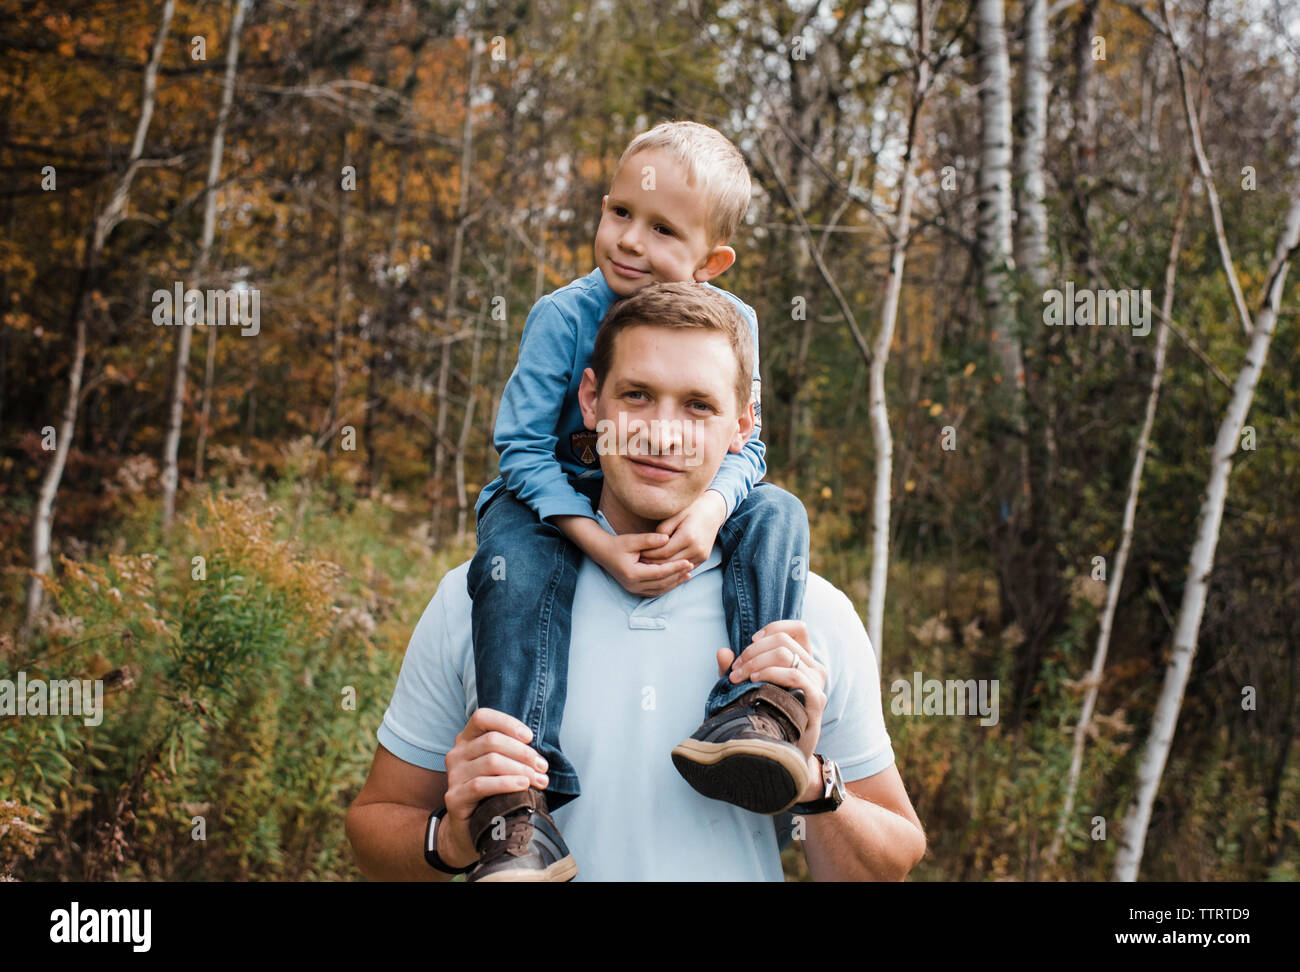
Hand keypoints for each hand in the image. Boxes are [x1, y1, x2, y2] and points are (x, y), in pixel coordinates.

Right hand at [437, 708, 550, 868]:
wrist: (471, 829)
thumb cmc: (493, 793)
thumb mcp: (501, 767)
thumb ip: (512, 753)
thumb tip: (539, 756)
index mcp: (467, 739)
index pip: (482, 717)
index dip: (508, 723)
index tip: (530, 737)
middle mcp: (457, 754)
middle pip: (492, 741)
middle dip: (523, 752)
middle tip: (542, 767)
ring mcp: (453, 775)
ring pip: (491, 762)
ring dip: (521, 769)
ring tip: (539, 780)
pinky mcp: (454, 797)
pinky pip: (482, 784)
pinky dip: (506, 783)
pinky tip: (523, 786)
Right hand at [593, 530, 693, 596]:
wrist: (603, 553)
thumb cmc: (617, 544)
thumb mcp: (632, 540)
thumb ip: (649, 540)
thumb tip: (667, 538)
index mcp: (632, 573)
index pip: (659, 573)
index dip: (675, 568)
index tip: (688, 562)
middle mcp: (633, 585)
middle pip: (661, 583)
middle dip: (677, 576)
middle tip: (691, 567)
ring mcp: (633, 589)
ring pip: (659, 589)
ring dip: (674, 583)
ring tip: (687, 574)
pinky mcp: (635, 590)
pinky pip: (654, 591)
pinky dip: (667, 586)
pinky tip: (676, 580)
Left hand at [640, 490, 727, 567]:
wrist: (713, 511)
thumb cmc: (691, 509)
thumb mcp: (675, 514)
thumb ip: (662, 529)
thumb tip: (651, 544)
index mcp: (688, 536)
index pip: (662, 552)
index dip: (649, 554)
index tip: (637, 553)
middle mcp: (696, 548)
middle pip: (669, 563)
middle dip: (653, 563)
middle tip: (638, 562)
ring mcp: (702, 555)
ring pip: (676, 568)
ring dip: (662, 568)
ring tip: (647, 565)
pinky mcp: (703, 558)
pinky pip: (685, 567)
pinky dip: (673, 567)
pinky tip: (662, 565)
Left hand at [716, 620, 828, 802]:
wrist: (784, 754)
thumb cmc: (767, 716)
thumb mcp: (747, 690)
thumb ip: (734, 670)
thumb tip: (722, 652)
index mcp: (803, 661)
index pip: (797, 628)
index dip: (773, 629)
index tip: (751, 642)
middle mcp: (814, 668)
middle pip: (783, 641)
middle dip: (752, 652)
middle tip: (735, 670)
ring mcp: (817, 683)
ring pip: (785, 654)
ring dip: (755, 662)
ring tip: (739, 678)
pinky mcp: (816, 699)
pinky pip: (795, 675)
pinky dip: (770, 673)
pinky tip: (754, 683)